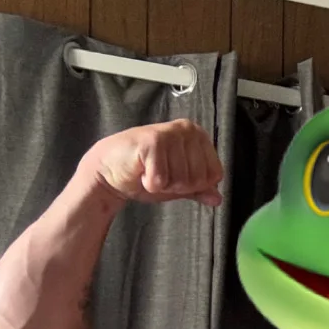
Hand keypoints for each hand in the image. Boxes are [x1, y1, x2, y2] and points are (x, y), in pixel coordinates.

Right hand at [86, 119, 223, 207]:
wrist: (111, 170)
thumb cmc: (145, 173)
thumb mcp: (178, 184)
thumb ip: (199, 190)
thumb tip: (217, 199)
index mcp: (198, 136)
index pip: (214, 175)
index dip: (194, 185)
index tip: (176, 176)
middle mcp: (187, 130)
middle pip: (198, 179)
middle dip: (177, 186)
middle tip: (160, 173)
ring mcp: (170, 133)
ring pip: (181, 180)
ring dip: (162, 185)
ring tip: (150, 171)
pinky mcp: (152, 141)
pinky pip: (161, 180)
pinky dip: (149, 184)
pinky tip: (141, 172)